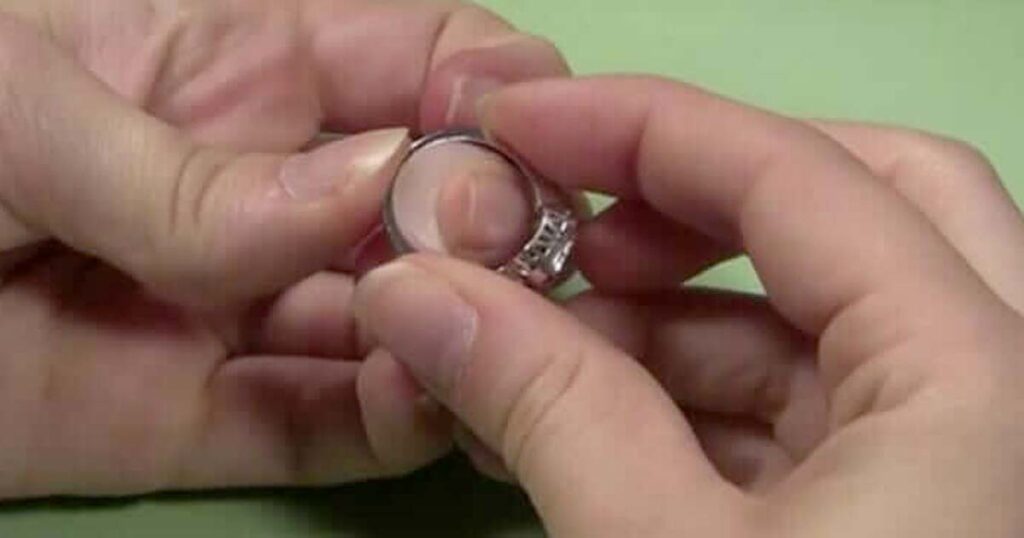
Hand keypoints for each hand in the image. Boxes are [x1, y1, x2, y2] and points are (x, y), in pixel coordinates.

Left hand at [0, 0, 566, 498]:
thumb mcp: (19, 100)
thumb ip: (196, 164)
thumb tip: (380, 178)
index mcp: (250, 61)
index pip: (429, 57)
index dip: (495, 93)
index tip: (521, 147)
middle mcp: (276, 189)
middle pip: (440, 203)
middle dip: (497, 231)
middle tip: (514, 269)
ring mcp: (250, 309)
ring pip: (407, 324)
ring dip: (467, 338)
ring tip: (501, 354)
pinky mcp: (207, 419)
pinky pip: (334, 425)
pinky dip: (398, 421)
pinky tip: (433, 407)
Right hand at [354, 76, 1023, 536]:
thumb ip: (545, 410)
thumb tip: (413, 291)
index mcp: (977, 376)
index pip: (794, 176)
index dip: (634, 129)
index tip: (515, 127)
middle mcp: (1008, 386)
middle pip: (861, 202)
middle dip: (694, 197)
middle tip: (572, 232)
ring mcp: (977, 450)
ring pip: (831, 316)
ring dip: (676, 315)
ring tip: (538, 345)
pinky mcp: (930, 511)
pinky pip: (822, 406)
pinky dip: (703, 398)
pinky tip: (592, 418)